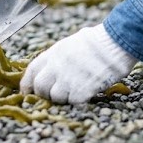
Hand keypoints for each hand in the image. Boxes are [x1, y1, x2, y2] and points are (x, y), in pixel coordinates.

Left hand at [20, 24, 136, 103]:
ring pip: (55, 97)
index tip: (27, 92)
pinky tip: (86, 93)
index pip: (32, 70)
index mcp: (54, 52)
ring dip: (63, 98)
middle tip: (54, 95)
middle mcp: (57, 66)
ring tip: (74, 91)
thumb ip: (59, 56)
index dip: (27, 83)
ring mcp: (68, 79)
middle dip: (45, 94)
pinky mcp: (81, 90)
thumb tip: (52, 68)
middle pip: (40, 87)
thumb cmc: (98, 41)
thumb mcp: (72, 43)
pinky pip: (73, 102)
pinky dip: (78, 101)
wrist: (115, 42)